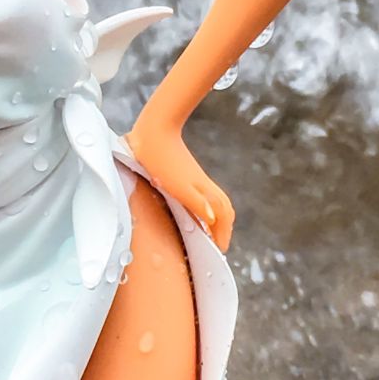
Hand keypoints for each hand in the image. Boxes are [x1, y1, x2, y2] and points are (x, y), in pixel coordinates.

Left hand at [123, 116, 234, 252]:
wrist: (154, 130)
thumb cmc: (160, 159)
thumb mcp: (176, 185)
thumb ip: (196, 202)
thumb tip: (213, 220)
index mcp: (203, 190)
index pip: (223, 214)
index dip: (223, 233)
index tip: (221, 249)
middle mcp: (203, 185)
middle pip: (223, 207)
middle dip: (225, 227)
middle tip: (219, 243)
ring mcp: (195, 177)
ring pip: (215, 199)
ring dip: (217, 216)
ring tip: (211, 230)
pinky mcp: (186, 172)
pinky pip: (204, 193)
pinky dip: (206, 205)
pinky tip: (194, 207)